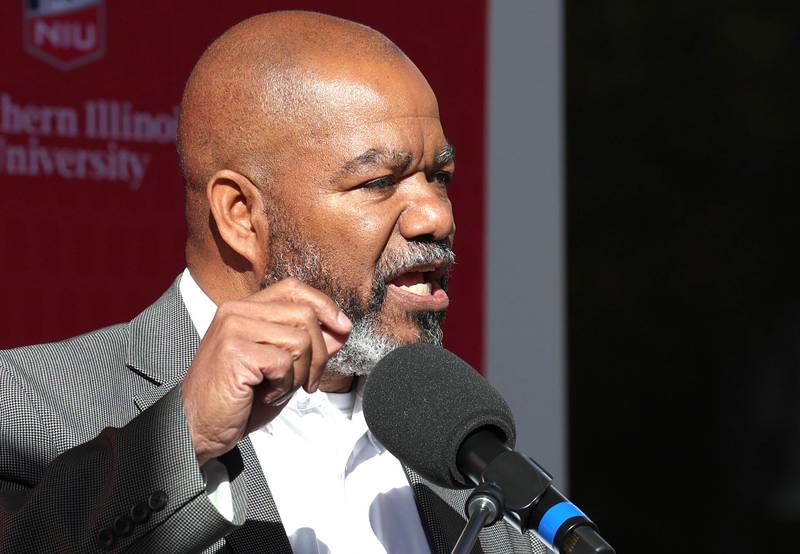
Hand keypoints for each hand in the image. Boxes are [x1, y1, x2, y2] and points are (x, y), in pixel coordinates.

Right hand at [181, 278, 351, 465]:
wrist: (196, 428)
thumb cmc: (236, 400)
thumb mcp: (281, 370)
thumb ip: (309, 346)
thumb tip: (340, 330)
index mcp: (245, 309)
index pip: (294, 288)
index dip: (325, 305)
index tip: (342, 329)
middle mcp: (237, 311)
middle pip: (305, 314)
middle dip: (319, 353)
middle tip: (307, 382)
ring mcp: (234, 328)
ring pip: (300, 339)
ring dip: (300, 373)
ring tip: (279, 388)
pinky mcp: (234, 351)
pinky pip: (284, 363)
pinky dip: (284, 385)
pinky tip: (265, 394)